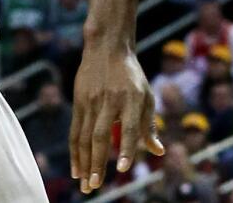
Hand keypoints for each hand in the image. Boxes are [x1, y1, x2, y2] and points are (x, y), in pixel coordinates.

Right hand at [71, 44, 162, 193]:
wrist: (106, 47)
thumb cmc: (132, 76)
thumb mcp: (146, 95)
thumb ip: (149, 125)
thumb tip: (157, 152)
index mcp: (132, 98)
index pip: (129, 126)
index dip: (126, 147)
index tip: (123, 167)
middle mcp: (110, 100)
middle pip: (101, 135)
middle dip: (97, 163)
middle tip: (94, 186)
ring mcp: (92, 101)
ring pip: (85, 136)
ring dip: (84, 162)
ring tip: (85, 184)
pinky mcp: (79, 101)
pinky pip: (75, 131)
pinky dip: (75, 152)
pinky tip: (76, 168)